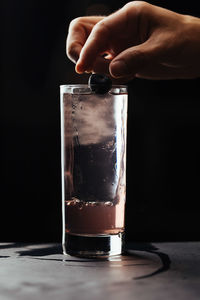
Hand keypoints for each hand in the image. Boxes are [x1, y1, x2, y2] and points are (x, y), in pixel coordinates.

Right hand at [67, 1, 199, 79]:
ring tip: (117, 75)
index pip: (98, 29)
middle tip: (84, 68)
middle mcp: (120, 28)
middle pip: (83, 31)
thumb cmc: (186, 40)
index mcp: (129, 16)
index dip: (87, 49)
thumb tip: (113, 70)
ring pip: (91, 50)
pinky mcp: (122, 58)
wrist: (196, 53)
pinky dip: (105, 75)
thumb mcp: (164, 47)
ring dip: (94, 66)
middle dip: (78, 49)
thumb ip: (138, 57)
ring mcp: (119, 44)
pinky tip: (124, 78)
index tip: (83, 68)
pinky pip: (103, 66)